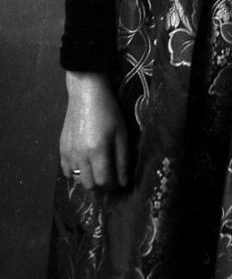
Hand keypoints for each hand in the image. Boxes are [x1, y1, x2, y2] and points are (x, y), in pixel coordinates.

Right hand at [60, 71, 129, 190]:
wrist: (86, 94)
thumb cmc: (109, 111)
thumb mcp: (122, 134)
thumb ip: (123, 160)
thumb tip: (124, 182)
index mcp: (97, 151)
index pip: (104, 181)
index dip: (114, 185)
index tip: (121, 181)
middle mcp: (80, 155)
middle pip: (90, 184)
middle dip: (102, 184)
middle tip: (110, 176)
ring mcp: (68, 152)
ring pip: (77, 179)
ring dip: (89, 179)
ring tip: (98, 169)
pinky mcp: (61, 148)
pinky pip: (66, 171)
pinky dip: (76, 173)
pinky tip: (85, 164)